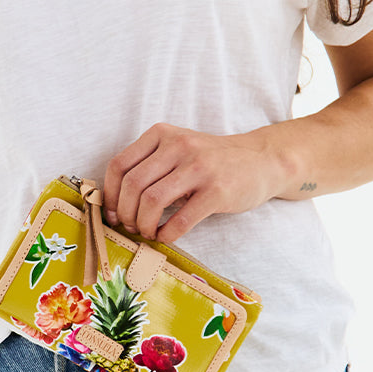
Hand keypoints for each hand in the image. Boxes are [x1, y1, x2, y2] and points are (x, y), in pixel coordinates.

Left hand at [102, 122, 291, 243]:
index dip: (110, 195)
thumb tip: (116, 205)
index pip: (119, 165)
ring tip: (148, 232)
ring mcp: (199, 167)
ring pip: (152, 201)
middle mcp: (179, 146)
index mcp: (162, 134)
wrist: (262, 160)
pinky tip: (166, 237)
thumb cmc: (212, 162)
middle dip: (126, 214)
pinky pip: (180, 220)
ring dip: (144, 225)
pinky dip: (166, 234)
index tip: (113, 214)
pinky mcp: (217, 191)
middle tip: (131, 227)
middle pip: (133, 185)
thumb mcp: (178, 150)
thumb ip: (150, 167)